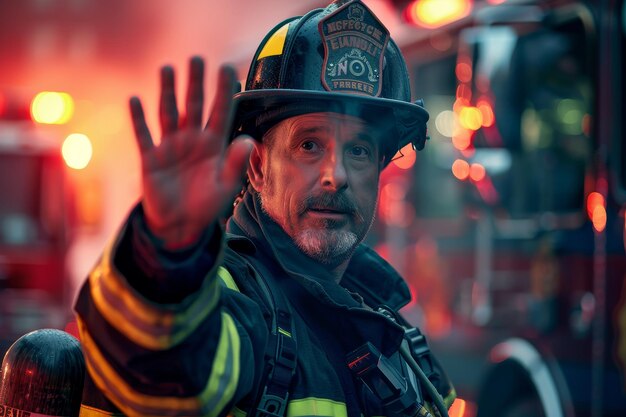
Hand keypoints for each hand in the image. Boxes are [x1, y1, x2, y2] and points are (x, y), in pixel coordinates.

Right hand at [130, 57, 252, 246]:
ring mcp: (170, 147)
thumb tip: (248, 140)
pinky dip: (138, 119)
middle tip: (197, 58)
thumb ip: (236, 164)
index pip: (220, 112)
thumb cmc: (206, 206)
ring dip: (168, 92)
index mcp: (214, 146)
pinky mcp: (151, 158)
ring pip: (168, 113)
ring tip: (168, 68)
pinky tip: (135, 99)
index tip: (228, 68)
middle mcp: (192, 141)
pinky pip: (143, 135)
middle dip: (196, 83)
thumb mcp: (226, 187)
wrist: (180, 226)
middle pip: (194, 105)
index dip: (224, 91)